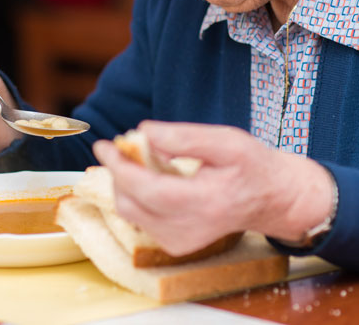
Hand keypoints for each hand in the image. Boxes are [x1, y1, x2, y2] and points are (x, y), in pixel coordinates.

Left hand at [94, 121, 334, 255]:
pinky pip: (141, 219)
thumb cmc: (252, 166)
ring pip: (131, 213)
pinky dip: (137, 195)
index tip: (104, 145)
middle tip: (121, 146)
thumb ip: (183, 137)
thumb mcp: (225, 141)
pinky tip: (151, 177)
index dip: (120, 167)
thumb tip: (143, 131)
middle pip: (132, 203)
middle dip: (118, 172)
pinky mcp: (176, 244)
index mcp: (204, 202)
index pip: (148, 189)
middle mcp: (190, 229)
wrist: (272, 199)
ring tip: (138, 159)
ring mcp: (181, 242)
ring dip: (125, 183)